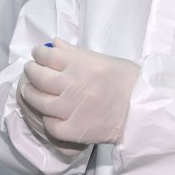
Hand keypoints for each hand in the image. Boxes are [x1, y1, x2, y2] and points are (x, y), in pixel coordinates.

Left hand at [20, 39, 138, 144]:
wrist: (144, 109)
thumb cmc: (127, 81)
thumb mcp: (103, 59)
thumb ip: (75, 53)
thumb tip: (53, 44)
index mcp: (83, 64)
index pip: (48, 55)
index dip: (39, 53)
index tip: (37, 54)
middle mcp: (75, 84)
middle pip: (39, 76)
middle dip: (31, 71)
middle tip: (30, 70)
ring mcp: (73, 109)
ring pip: (39, 100)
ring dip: (30, 93)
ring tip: (29, 90)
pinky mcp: (75, 130)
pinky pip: (50, 125)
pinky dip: (45, 118)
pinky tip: (47, 113)